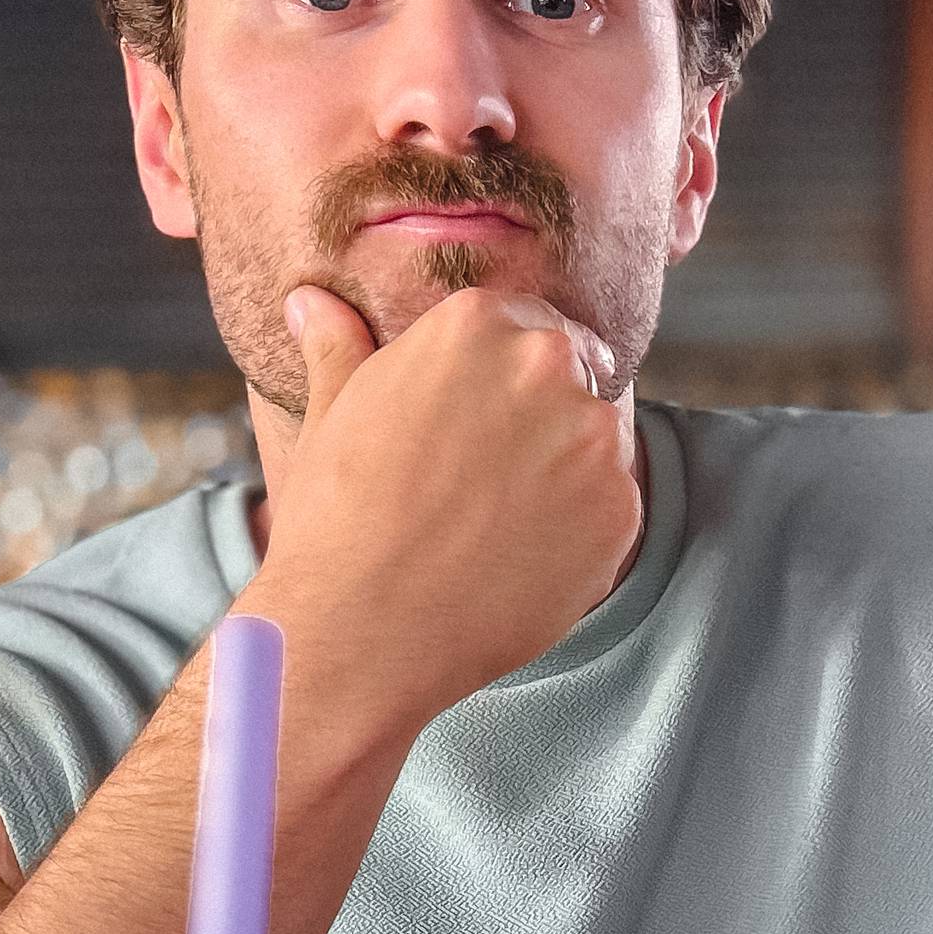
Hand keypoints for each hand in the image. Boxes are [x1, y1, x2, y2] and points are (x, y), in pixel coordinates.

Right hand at [247, 283, 641, 733]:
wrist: (362, 631)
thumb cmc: (334, 520)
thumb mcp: (329, 416)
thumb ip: (339, 347)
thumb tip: (312, 302)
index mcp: (475, 322)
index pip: (520, 324)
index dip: (499, 380)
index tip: (475, 424)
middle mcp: (544, 364)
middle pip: (568, 374)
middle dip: (539, 419)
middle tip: (484, 482)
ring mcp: (591, 438)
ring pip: (594, 444)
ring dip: (563, 475)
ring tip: (495, 527)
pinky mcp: (620, 509)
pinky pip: (611, 509)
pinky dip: (578, 534)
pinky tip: (518, 562)